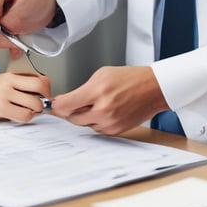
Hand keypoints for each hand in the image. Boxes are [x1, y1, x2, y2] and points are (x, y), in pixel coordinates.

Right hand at [0, 71, 51, 124]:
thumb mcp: (1, 83)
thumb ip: (18, 85)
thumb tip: (39, 92)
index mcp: (10, 76)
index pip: (39, 78)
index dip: (46, 88)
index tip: (44, 95)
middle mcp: (8, 83)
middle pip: (40, 87)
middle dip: (45, 98)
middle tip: (41, 105)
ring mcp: (4, 95)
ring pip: (34, 103)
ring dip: (35, 111)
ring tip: (28, 111)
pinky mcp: (1, 108)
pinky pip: (24, 115)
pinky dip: (26, 118)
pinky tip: (19, 115)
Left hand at [50, 66, 169, 134]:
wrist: (153, 89)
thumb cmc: (130, 78)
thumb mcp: (101, 75)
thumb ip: (82, 89)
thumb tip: (65, 101)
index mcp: (98, 91)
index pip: (66, 105)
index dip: (56, 106)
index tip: (52, 105)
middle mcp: (104, 110)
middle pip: (72, 118)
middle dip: (70, 110)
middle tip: (75, 102)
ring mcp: (110, 122)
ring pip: (84, 124)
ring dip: (84, 116)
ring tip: (97, 103)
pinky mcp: (116, 131)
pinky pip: (96, 129)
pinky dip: (96, 122)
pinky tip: (105, 110)